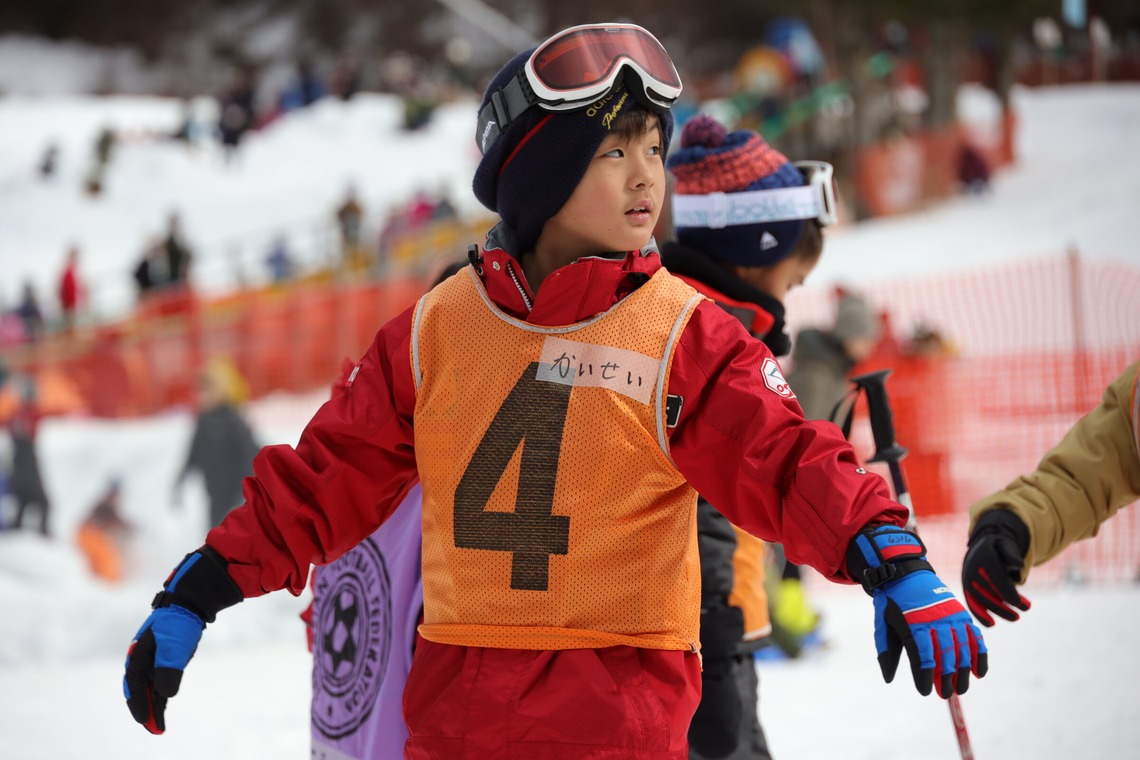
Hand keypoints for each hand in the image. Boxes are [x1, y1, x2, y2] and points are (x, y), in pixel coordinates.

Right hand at [123, 605, 203, 733]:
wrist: (191, 602)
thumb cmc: (180, 624)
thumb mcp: (175, 647)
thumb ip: (169, 670)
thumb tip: (165, 695)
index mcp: (139, 654)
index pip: (134, 683)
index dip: (138, 702)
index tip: (144, 720)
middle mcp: (142, 657)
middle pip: (140, 688)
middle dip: (145, 708)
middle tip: (154, 729)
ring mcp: (153, 657)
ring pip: (150, 685)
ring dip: (153, 703)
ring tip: (159, 724)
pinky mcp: (164, 657)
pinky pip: (158, 679)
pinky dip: (160, 693)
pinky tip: (163, 704)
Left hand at [848, 525, 986, 697]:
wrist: (905, 572)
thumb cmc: (892, 602)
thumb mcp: (883, 624)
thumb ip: (886, 651)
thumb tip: (889, 679)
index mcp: (913, 624)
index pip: (922, 657)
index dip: (925, 677)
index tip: (925, 691)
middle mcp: (935, 620)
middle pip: (945, 655)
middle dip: (946, 678)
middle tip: (945, 694)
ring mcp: (951, 616)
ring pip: (962, 649)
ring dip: (963, 672)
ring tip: (960, 689)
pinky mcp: (961, 613)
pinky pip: (974, 636)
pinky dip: (979, 655)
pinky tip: (979, 672)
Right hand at [962, 509, 1031, 625]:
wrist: (979, 549)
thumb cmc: (997, 550)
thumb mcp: (1006, 546)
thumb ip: (1012, 554)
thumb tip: (1020, 564)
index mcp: (984, 557)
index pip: (995, 576)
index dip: (1006, 590)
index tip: (1017, 602)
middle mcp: (973, 569)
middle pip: (987, 590)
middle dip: (1003, 604)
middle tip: (1021, 613)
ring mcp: (968, 580)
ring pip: (980, 599)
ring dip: (997, 610)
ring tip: (1016, 617)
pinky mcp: (967, 589)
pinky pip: (971, 602)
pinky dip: (979, 614)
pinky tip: (990, 624)